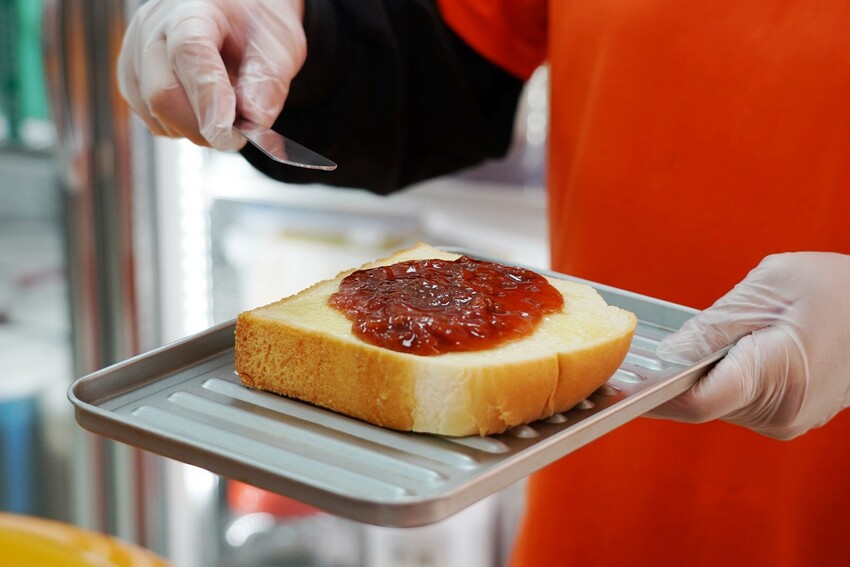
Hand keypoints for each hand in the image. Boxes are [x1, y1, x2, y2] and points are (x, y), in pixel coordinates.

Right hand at [117, 0, 305, 149]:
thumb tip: (253, 120)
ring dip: (195, 129)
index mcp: (192, 10)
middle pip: (163, 93)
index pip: (190, 54)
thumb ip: (267, 82)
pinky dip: (180, 128)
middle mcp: (153, 27)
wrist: (236, 13)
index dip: (209, 99)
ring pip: (155, 113)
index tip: (227, 133)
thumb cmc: (254, 25)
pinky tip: (202, 110)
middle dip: (203, 126)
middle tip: (238, 135)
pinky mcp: (132, 78)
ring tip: (223, 111)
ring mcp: (136, 53)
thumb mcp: (276, 46)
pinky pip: (151, 120)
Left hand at [652, 252, 849, 439]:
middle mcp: (779, 413)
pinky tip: (723, 354)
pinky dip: (720, 380)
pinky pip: (738, 401)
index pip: (695, 403)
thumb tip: (666, 357)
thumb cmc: (835, 290)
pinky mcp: (787, 416)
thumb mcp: (766, 291)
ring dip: (697, 378)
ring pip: (717, 404)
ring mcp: (786, 420)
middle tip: (636, 355)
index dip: (651, 396)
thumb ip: (711, 328)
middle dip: (669, 380)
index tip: (615, 387)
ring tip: (694, 345)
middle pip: (701, 404)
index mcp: (775, 379)